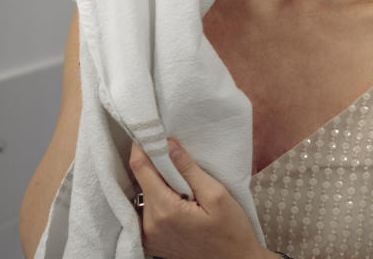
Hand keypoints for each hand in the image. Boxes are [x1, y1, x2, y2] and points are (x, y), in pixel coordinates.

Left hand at [128, 138, 273, 258]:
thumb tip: (168, 144)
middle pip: (141, 181)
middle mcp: (150, 225)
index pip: (140, 167)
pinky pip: (146, 211)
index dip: (142, 145)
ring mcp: (148, 236)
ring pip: (144, 195)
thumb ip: (189, 169)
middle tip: (172, 155)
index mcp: (165, 210)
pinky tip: (176, 198)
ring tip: (180, 183)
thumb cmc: (232, 233)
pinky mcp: (151, 242)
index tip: (149, 131)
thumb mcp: (217, 195)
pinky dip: (157, 199)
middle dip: (154, 165)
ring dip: (157, 183)